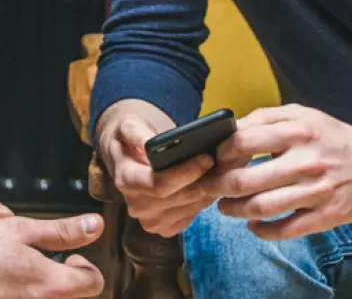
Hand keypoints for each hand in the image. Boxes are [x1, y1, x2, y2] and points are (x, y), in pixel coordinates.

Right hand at [0, 214, 105, 298]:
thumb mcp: (22, 230)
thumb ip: (63, 231)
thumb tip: (95, 226)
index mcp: (53, 285)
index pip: (95, 282)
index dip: (85, 266)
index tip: (69, 258)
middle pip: (76, 296)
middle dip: (66, 279)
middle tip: (43, 264)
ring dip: (46, 289)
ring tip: (24, 275)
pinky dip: (28, 297)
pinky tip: (11, 288)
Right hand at [101, 114, 216, 237]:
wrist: (127, 158)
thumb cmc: (130, 138)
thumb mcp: (127, 125)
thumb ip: (135, 132)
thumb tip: (147, 144)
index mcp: (126, 181)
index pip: (159, 184)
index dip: (186, 172)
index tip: (207, 157)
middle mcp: (137, 206)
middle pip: (180, 197)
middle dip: (205, 179)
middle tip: (225, 162)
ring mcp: (151, 220)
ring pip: (191, 206)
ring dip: (210, 189)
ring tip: (223, 170)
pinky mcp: (166, 227)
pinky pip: (193, 214)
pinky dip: (205, 199)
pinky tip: (212, 183)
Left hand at [205, 104, 351, 241]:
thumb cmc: (332, 137)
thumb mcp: (302, 115)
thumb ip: (264, 118)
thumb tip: (229, 130)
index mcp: (297, 131)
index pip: (241, 142)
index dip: (220, 153)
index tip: (215, 159)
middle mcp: (306, 162)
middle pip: (244, 180)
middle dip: (217, 187)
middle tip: (210, 188)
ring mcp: (316, 192)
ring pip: (260, 208)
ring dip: (234, 210)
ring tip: (226, 207)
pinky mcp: (325, 216)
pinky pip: (284, 230)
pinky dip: (261, 231)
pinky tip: (253, 225)